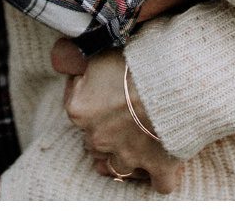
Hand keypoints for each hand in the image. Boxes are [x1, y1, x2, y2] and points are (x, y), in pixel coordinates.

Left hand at [59, 47, 186, 192]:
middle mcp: (98, 138)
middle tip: (125, 113)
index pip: (77, 106)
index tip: (106, 88)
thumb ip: (71, 56)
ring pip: (118, 167)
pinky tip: (164, 163)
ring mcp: (127, 155)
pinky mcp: (158, 166)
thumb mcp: (97, 51)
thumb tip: (57, 55)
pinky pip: (159, 183)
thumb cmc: (138, 60)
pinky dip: (161, 175)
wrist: (177, 78)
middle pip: (95, 140)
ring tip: (138, 144)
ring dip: (126, 158)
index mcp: (79, 109)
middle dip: (107, 131)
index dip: (92, 96)